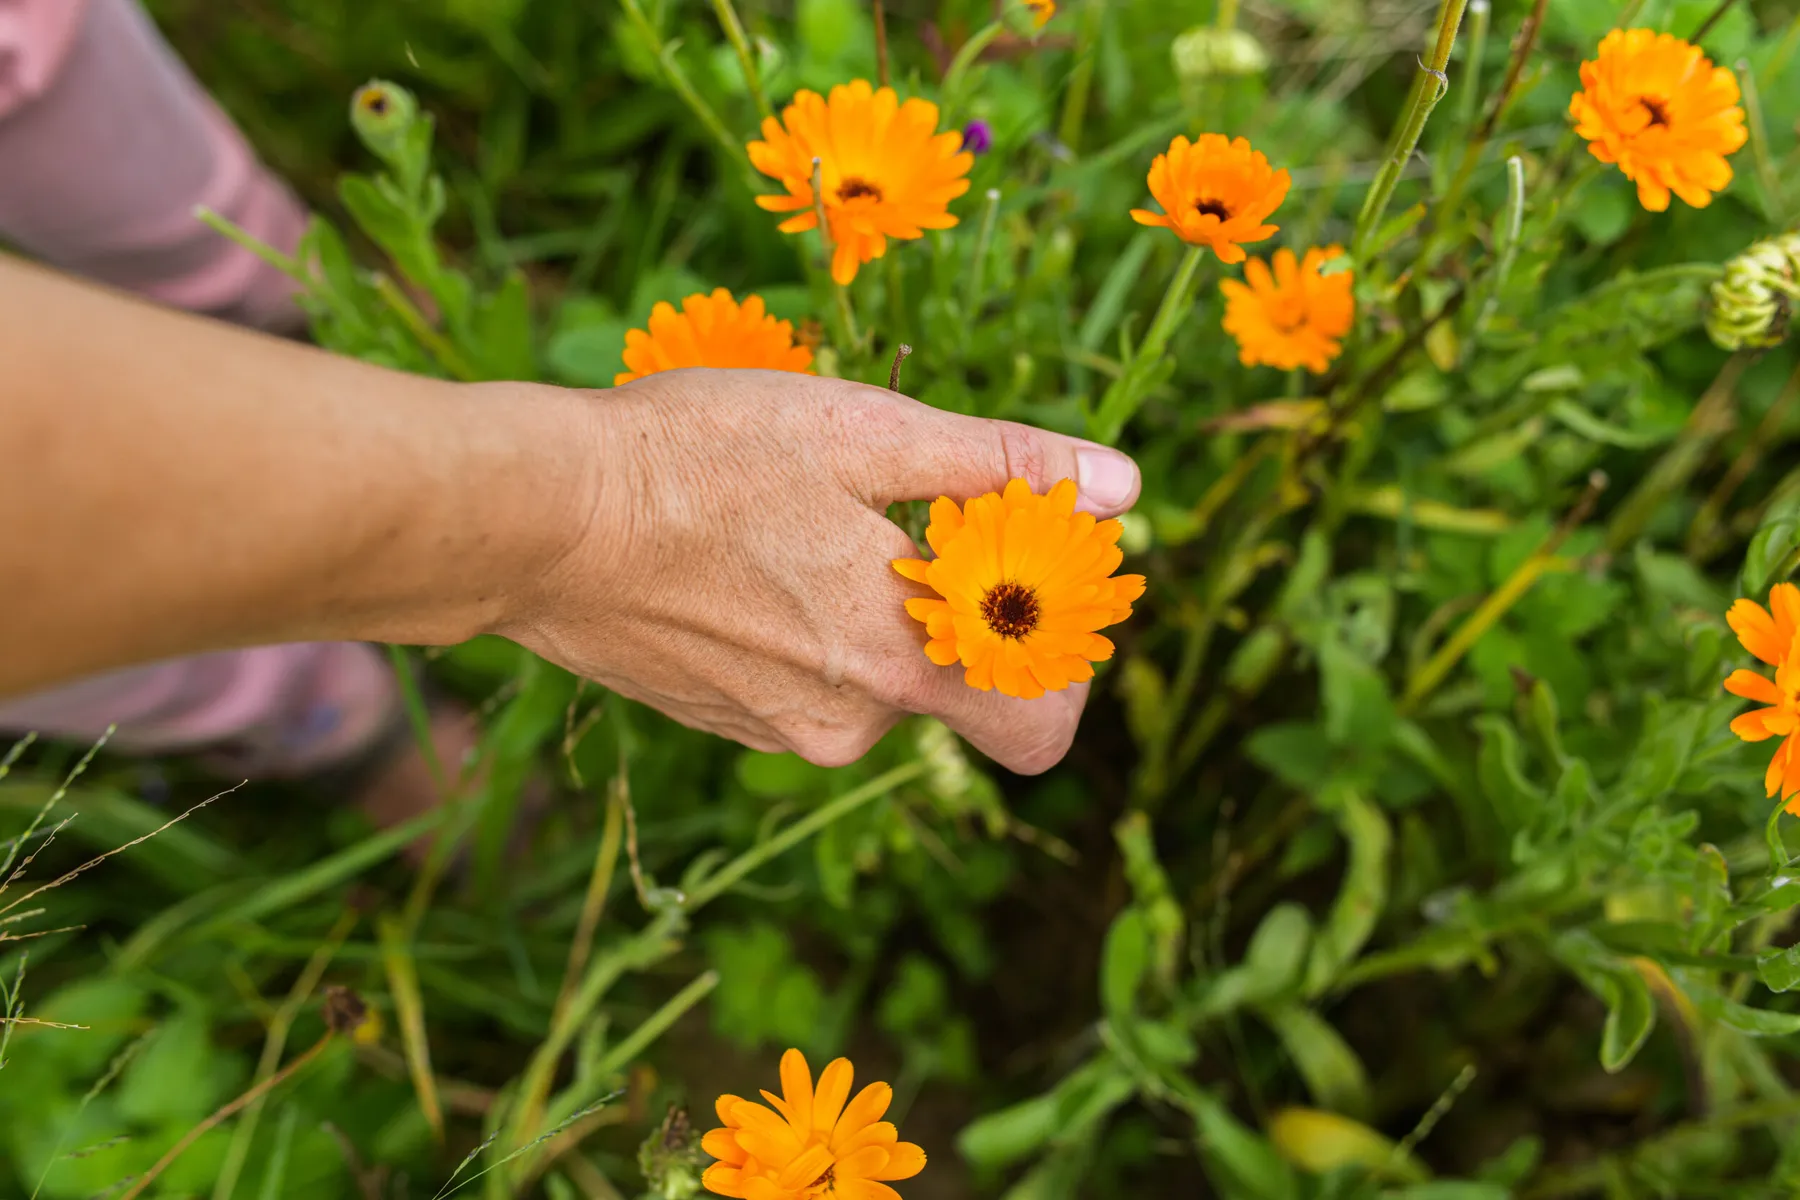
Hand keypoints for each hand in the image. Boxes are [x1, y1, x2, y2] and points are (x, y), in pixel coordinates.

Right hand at [506, 368, 1141, 773]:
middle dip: (953, 606)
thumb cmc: (698, 459)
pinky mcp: (725, 717)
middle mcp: (846, 723)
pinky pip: (809, 680)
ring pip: (875, 677)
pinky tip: (753, 551)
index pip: (1039, 728)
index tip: (1027, 578)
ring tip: (807, 517)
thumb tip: (1123, 487)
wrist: (534, 520)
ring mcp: (779, 729)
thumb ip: (1000, 467)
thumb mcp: (865, 432)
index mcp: (898, 663)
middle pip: (953, 685)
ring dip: (873, 608)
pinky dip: (810, 625)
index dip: (1060, 661)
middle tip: (906, 508)